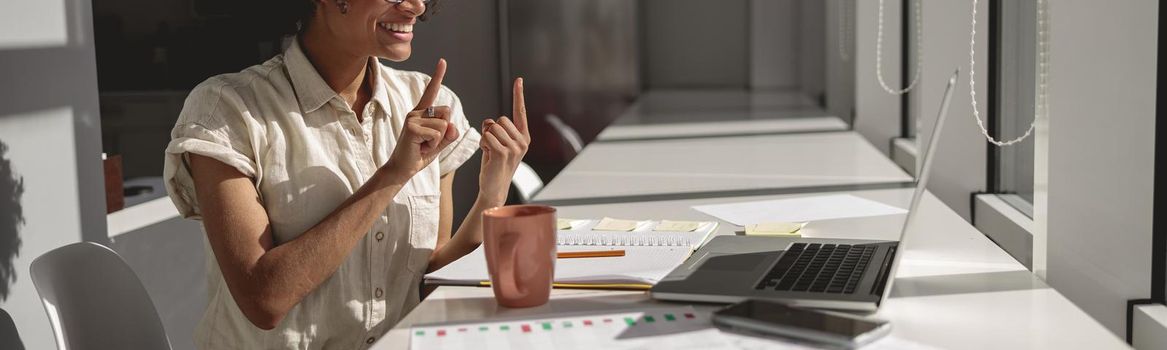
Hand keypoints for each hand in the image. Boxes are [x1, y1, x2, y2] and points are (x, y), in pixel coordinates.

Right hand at [384, 59, 459, 179]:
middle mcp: (416, 112)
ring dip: (438, 140)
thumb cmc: (419, 155)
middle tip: (428, 142)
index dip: (437, 76)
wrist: (402, 169)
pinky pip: (437, 134)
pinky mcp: (411, 127)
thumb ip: (449, 134)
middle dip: (444, 130)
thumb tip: (453, 127)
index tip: (442, 61)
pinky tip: (420, 148)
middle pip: (447, 112)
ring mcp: (412, 118)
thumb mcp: (439, 143)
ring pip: (443, 125)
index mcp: (422, 112)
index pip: (431, 91)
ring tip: (423, 145)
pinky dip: (433, 145)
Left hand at [478, 78, 530, 205]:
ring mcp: (514, 148)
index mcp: (524, 137)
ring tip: (490, 152)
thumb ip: (497, 130)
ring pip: (491, 128)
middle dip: (491, 130)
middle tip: (493, 147)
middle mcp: (522, 141)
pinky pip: (486, 137)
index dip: (518, 95)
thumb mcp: (498, 144)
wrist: (494, 188)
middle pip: (499, 120)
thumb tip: (489, 122)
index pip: (520, 112)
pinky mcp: (503, 153)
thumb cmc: (494, 165)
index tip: (518, 79)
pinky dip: (482, 144)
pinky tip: (487, 156)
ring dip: (485, 139)